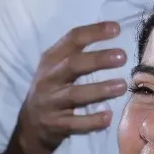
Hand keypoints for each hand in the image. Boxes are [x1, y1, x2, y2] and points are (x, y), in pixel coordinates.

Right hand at [13, 21, 128, 153]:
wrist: (30, 125)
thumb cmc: (52, 89)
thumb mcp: (55, 68)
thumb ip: (75, 54)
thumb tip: (110, 36)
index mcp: (51, 60)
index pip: (72, 40)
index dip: (94, 32)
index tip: (116, 29)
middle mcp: (49, 79)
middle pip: (73, 65)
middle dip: (98, 59)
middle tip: (122, 57)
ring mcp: (51, 102)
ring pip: (75, 95)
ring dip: (100, 90)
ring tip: (121, 86)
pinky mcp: (55, 125)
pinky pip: (75, 123)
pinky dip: (92, 121)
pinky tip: (108, 117)